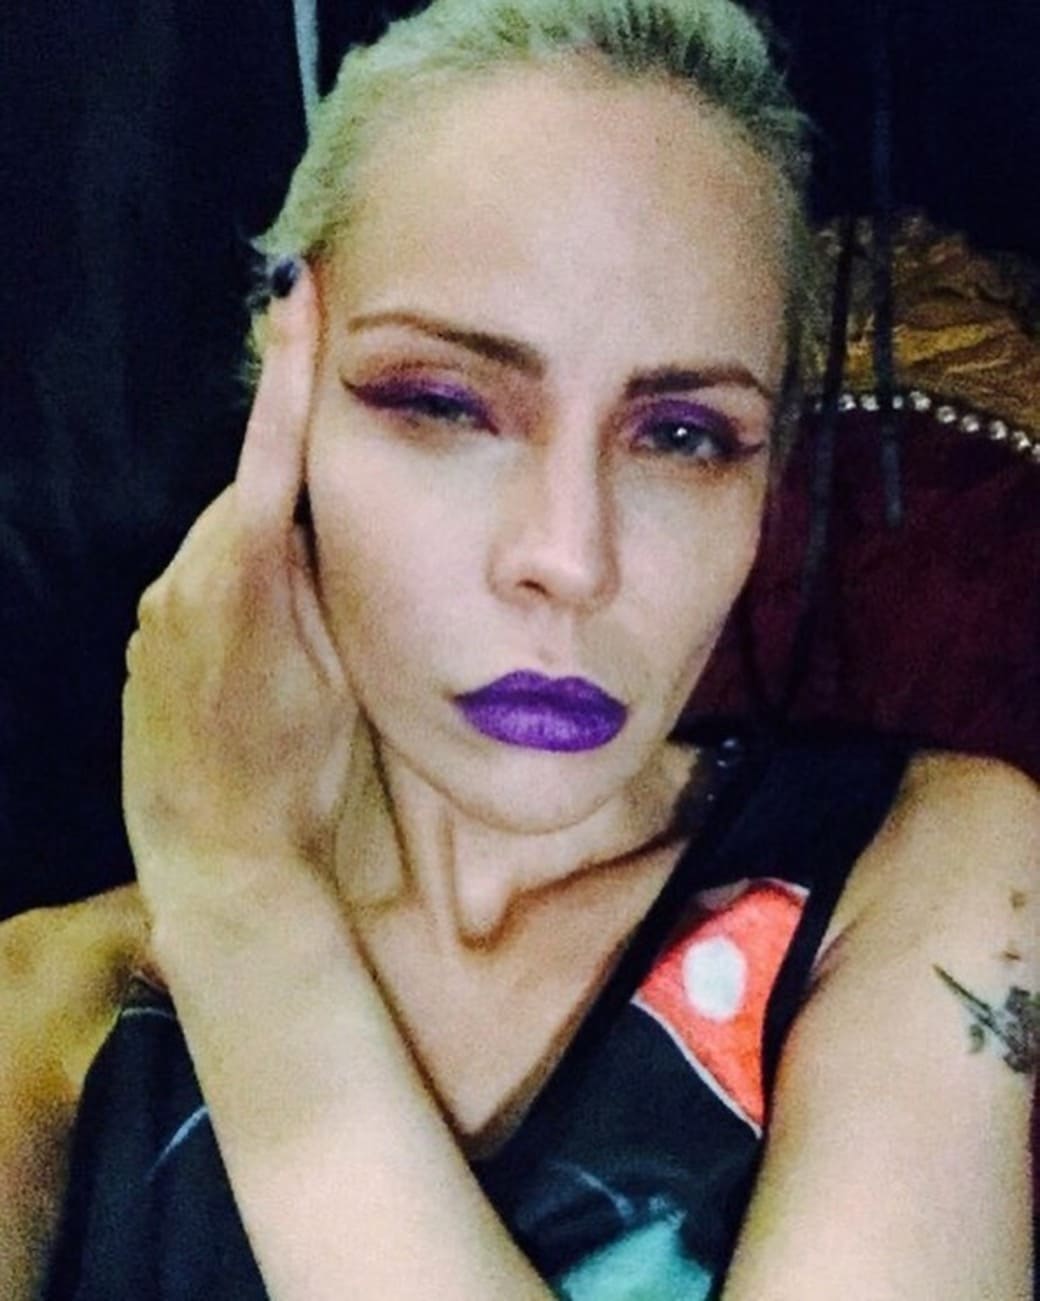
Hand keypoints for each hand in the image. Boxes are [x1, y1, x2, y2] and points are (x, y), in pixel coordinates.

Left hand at [122, 265, 359, 914]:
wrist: (221, 854)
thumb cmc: (302, 770)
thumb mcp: (346, 671)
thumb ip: (332, 582)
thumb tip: (330, 521)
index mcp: (249, 578)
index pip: (273, 453)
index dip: (290, 372)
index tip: (295, 294)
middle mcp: (185, 580)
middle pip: (250, 501)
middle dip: (293, 503)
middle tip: (340, 546)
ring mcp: (154, 615)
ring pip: (224, 545)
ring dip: (265, 556)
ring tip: (301, 626)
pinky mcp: (143, 645)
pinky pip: (195, 586)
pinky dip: (233, 592)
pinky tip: (259, 653)